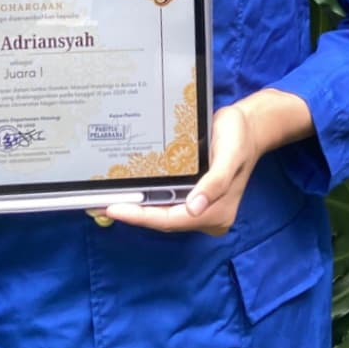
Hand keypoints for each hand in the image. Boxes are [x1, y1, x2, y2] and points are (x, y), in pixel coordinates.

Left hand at [98, 88, 312, 235]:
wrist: (251, 127)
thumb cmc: (239, 137)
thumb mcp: (230, 154)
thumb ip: (215, 182)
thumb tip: (195, 208)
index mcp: (217, 213)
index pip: (171, 220)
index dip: (141, 217)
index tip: (113, 208)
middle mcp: (208, 216)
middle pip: (164, 221)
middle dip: (133, 215)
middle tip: (97, 205)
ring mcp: (201, 208)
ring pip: (163, 214)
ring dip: (136, 209)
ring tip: (104, 200)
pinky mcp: (195, 197)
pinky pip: (167, 203)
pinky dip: (147, 200)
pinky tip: (128, 192)